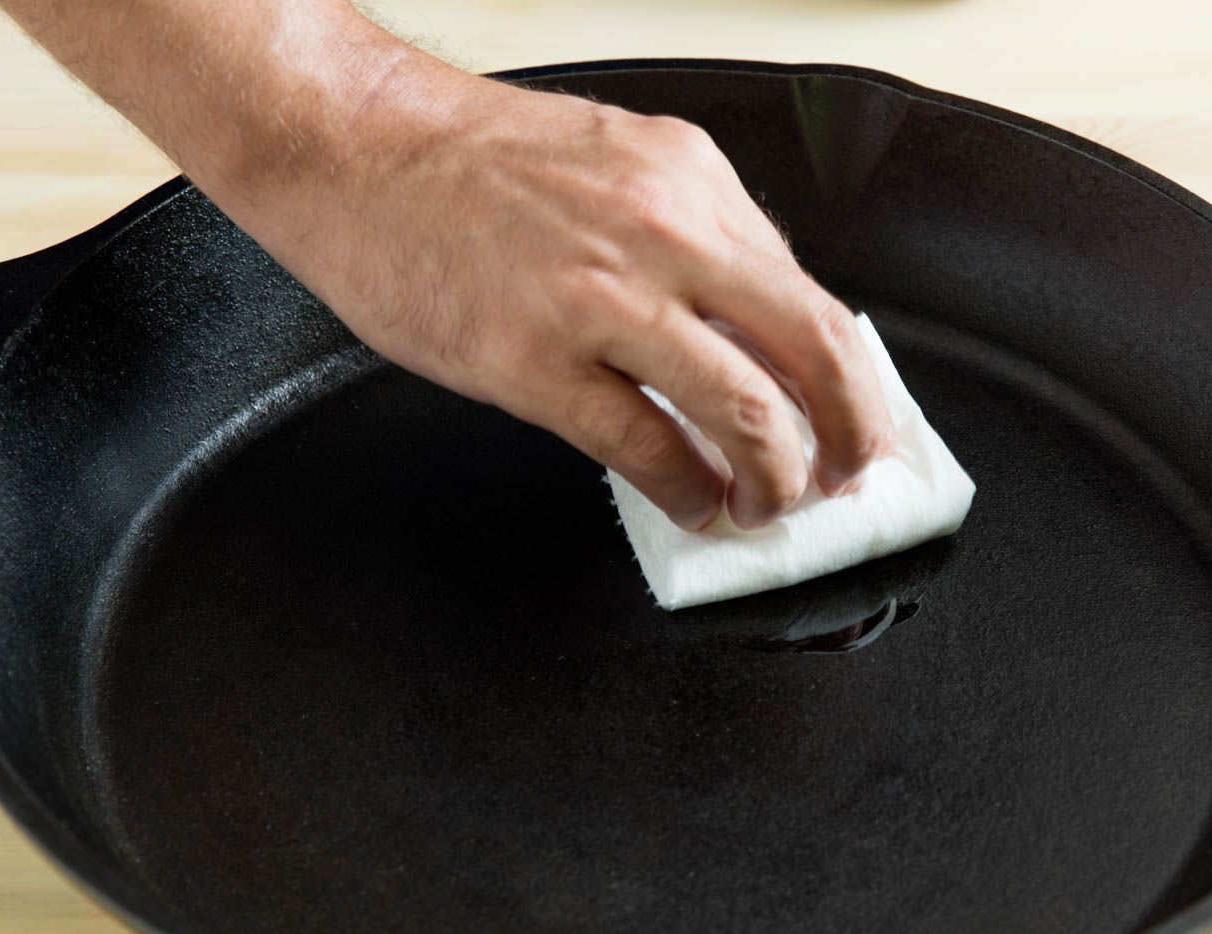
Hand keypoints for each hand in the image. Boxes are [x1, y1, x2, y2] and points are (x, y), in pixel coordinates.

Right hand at [230, 56, 895, 529]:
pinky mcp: (535, 364)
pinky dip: (691, 493)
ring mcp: (602, 301)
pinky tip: (699, 507)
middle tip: (846, 480)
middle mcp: (665, 232)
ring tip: (772, 505)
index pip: (814, 296)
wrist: (352, 148)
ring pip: (746, 410)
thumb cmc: (471, 163)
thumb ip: (694, 243)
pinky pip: (648, 450)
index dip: (853, 380)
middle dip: (849, 436)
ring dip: (777, 478)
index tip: (859, 422)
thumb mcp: (618, 167)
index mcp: (691, 180)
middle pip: (813, 353)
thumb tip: (753, 332)